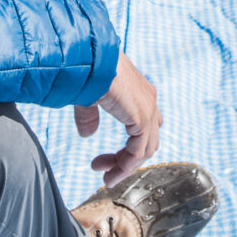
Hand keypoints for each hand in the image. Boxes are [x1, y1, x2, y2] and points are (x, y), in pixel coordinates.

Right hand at [74, 52, 161, 185]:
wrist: (89, 58)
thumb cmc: (87, 70)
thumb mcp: (88, 97)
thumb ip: (90, 116)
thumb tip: (87, 134)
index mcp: (139, 93)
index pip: (142, 129)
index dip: (126, 150)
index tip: (102, 161)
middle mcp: (149, 100)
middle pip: (146, 142)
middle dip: (125, 160)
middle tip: (103, 169)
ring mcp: (148, 109)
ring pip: (145, 150)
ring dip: (125, 167)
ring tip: (107, 178)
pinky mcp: (142, 118)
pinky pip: (138, 152)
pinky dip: (126, 166)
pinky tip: (111, 175)